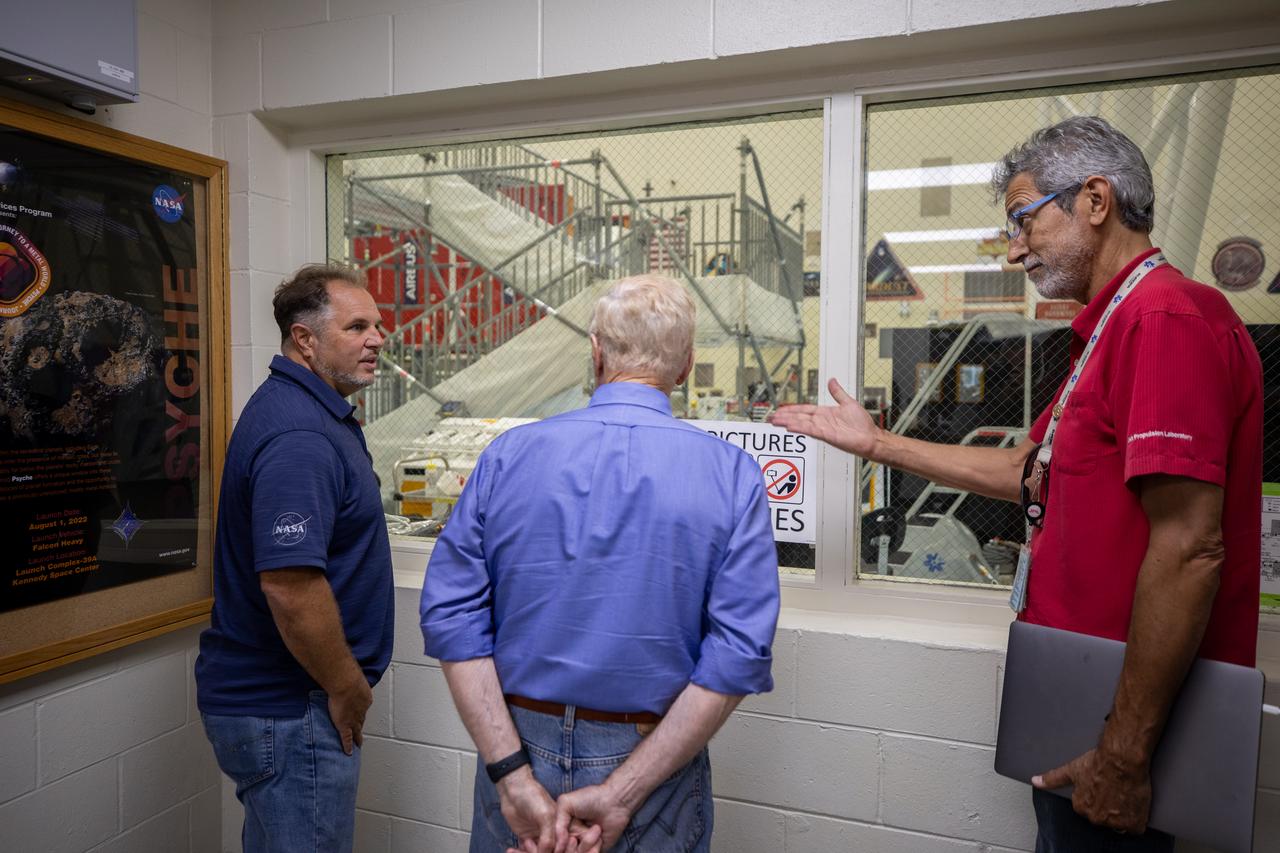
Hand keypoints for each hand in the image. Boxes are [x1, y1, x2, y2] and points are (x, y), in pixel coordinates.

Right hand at [327, 678, 372, 754]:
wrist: (346, 684)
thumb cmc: (347, 677)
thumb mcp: (350, 677)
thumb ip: (346, 677)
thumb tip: (339, 669)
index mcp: (364, 698)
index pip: (362, 708)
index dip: (360, 713)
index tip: (359, 716)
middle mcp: (362, 710)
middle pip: (361, 721)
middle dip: (360, 727)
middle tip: (361, 733)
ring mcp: (353, 719)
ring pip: (356, 731)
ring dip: (357, 737)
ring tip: (357, 744)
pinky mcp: (345, 726)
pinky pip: (347, 739)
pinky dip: (347, 746)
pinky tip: (348, 752)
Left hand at [496, 767, 560, 852]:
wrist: (513, 789)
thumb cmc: (533, 796)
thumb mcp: (545, 816)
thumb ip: (548, 837)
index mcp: (562, 827)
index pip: (563, 846)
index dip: (558, 851)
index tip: (551, 851)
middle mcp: (553, 834)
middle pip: (551, 851)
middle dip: (543, 852)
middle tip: (533, 847)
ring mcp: (539, 837)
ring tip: (526, 842)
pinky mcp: (526, 839)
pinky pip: (524, 852)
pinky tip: (512, 850)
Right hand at [554, 782, 633, 852]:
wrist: (614, 801)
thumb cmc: (590, 798)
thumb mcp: (566, 804)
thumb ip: (557, 824)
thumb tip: (557, 846)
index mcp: (562, 828)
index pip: (553, 843)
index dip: (555, 845)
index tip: (562, 839)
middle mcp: (571, 838)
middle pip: (564, 852)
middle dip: (569, 848)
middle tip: (576, 838)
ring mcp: (583, 846)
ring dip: (585, 845)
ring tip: (595, 829)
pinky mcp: (595, 851)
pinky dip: (592, 850)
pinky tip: (599, 836)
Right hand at [767, 378, 879, 457]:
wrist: (870, 437)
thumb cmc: (862, 424)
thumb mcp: (848, 402)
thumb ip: (838, 392)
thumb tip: (832, 381)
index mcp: (825, 413)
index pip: (804, 410)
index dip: (792, 409)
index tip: (781, 409)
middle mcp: (822, 421)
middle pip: (799, 417)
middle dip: (784, 416)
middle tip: (771, 417)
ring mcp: (823, 429)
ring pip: (801, 423)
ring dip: (788, 422)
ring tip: (775, 421)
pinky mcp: (827, 435)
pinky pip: (811, 430)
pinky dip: (800, 428)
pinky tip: (790, 426)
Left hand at [1033, 747, 1151, 833]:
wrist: (1122, 759)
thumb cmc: (1098, 762)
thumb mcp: (1071, 769)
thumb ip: (1052, 778)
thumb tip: (1035, 781)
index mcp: (1081, 807)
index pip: (1089, 808)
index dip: (1097, 797)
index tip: (1103, 787)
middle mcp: (1096, 818)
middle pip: (1104, 817)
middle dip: (1109, 807)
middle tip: (1114, 789)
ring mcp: (1115, 822)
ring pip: (1120, 824)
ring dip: (1123, 813)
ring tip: (1125, 794)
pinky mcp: (1133, 823)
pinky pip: (1135, 828)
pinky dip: (1137, 818)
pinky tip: (1135, 804)